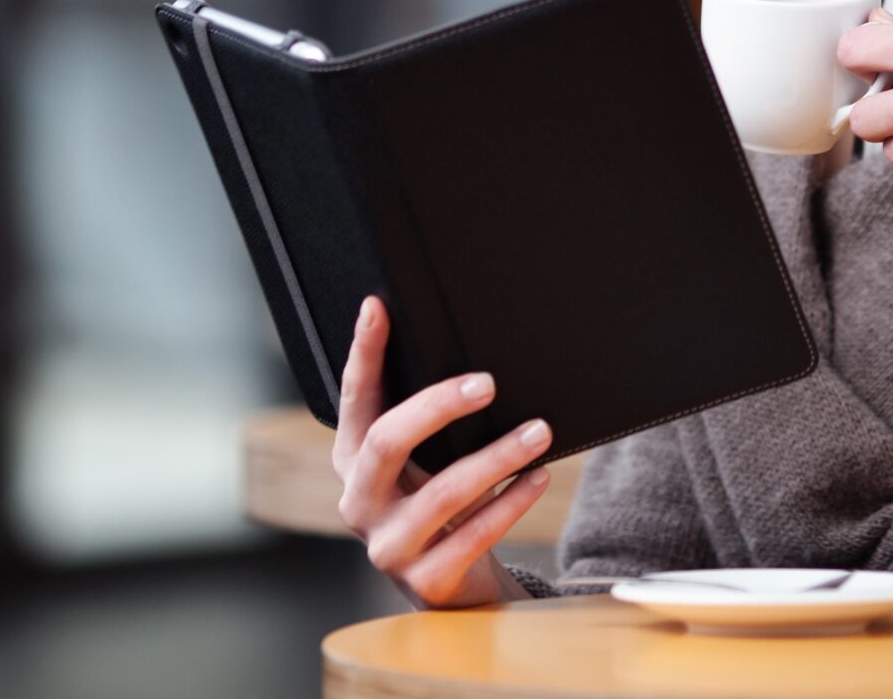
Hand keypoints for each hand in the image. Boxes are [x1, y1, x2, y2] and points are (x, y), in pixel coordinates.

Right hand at [330, 296, 554, 607]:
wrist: (455, 585)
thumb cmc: (442, 508)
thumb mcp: (425, 464)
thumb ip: (428, 425)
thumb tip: (470, 362)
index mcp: (353, 463)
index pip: (354, 400)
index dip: (362, 354)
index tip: (377, 307)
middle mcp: (359, 503)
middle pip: (387, 442)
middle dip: (438, 406)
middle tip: (487, 383)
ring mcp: (388, 546)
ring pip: (442, 492)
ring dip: (497, 456)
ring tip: (539, 431)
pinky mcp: (425, 580)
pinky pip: (474, 535)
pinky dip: (511, 502)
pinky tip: (538, 477)